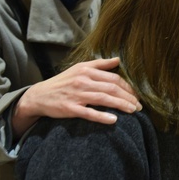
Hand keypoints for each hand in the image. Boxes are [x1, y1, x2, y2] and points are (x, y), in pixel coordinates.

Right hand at [12, 57, 141, 137]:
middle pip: (112, 88)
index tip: (137, 94)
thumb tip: (118, 59)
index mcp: (86, 70)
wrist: (39, 96)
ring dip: (121, 105)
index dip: (128, 86)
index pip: (113, 77)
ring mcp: (76, 95)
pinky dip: (102, 116)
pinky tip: (114, 120)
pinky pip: (89, 113)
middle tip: (139, 105)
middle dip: (128, 97)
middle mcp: (83, 81)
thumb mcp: (79, 68)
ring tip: (133, 111)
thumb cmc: (63, 82)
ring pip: (104, 99)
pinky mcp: (70, 108)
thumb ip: (100, 64)